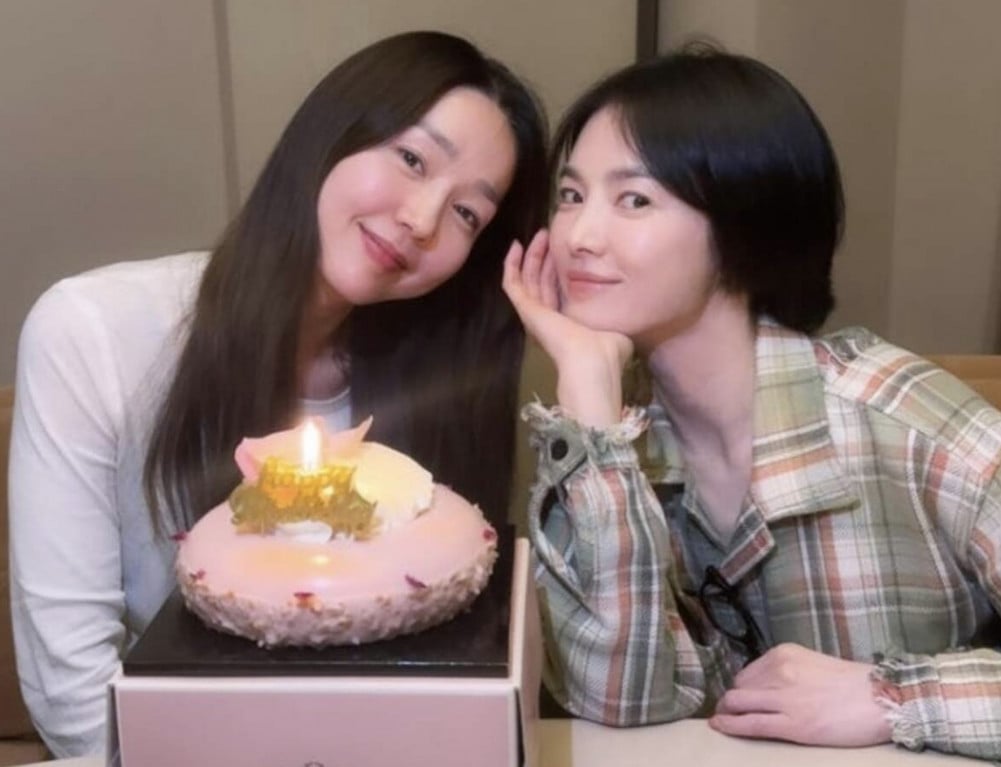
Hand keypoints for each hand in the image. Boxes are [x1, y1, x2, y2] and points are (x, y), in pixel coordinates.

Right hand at [503, 231, 632, 427]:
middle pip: (541, 281)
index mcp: (566, 325)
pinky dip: (511, 265)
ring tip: (540, 234)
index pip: (557, 291)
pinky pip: (512, 284)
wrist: (593, 359)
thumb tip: (625, 312)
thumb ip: (614, 316)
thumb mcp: (614, 326)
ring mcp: (535, 316)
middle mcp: (547, 320)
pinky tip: (515, 246)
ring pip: (527, 279)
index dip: (557, 270)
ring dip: (532, 256)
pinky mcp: (526, 310)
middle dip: (544, 257)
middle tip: (550, 235)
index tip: (564, 250)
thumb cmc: (608, 348)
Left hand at [709, 643, 891, 746]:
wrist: (883, 699)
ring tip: (722, 721)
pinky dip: (730, 726)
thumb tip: (765, 687)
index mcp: (783, 654)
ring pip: (736, 703)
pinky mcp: (793, 724)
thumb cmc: (853, 684)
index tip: (742, 698)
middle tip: (727, 712)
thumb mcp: (812, 663)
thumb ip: (787, 671)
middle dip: (730, 701)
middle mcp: (779, 671)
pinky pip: (749, 724)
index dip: (742, 689)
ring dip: (726, 713)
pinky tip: (719, 727)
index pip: (747, 673)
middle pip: (738, 687)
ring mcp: (784, 698)